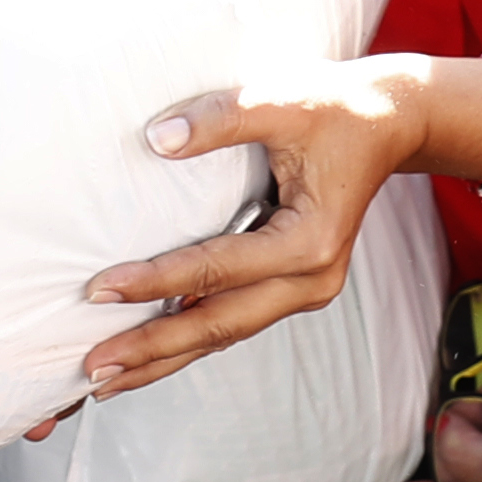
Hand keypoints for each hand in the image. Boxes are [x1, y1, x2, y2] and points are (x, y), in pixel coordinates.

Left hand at [78, 57, 481, 391]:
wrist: (389, 122)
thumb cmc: (338, 108)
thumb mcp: (283, 99)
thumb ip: (221, 117)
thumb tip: (156, 139)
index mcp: (309, 242)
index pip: (215, 270)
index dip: (155, 281)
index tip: (99, 290)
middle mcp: (310, 280)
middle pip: (219, 325)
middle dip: (153, 349)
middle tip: (93, 369)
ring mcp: (304, 290)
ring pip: (225, 334)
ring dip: (165, 357)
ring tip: (107, 381)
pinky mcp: (292, 286)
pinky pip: (234, 321)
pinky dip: (189, 339)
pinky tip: (149, 354)